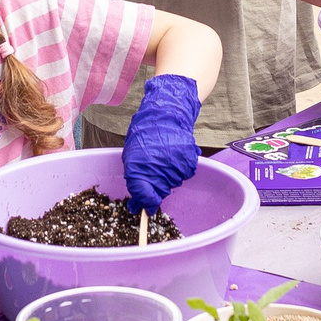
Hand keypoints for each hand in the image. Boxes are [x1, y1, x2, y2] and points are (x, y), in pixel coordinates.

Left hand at [121, 75, 200, 212]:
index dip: (146, 203)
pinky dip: (179, 168)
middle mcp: (158, 170)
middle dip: (156, 187)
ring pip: (173, 184)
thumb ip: (135, 181)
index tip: (147, 205)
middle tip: (155, 168)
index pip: (145, 197)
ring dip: (168, 176)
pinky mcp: (188, 163)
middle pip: (160, 192)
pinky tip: (174, 155)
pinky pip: (184, 174)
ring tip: (164, 157)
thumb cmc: (145, 134)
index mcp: (138, 168)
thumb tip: (136, 206)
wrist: (166, 114)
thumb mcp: (133, 156)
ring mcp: (175, 167)